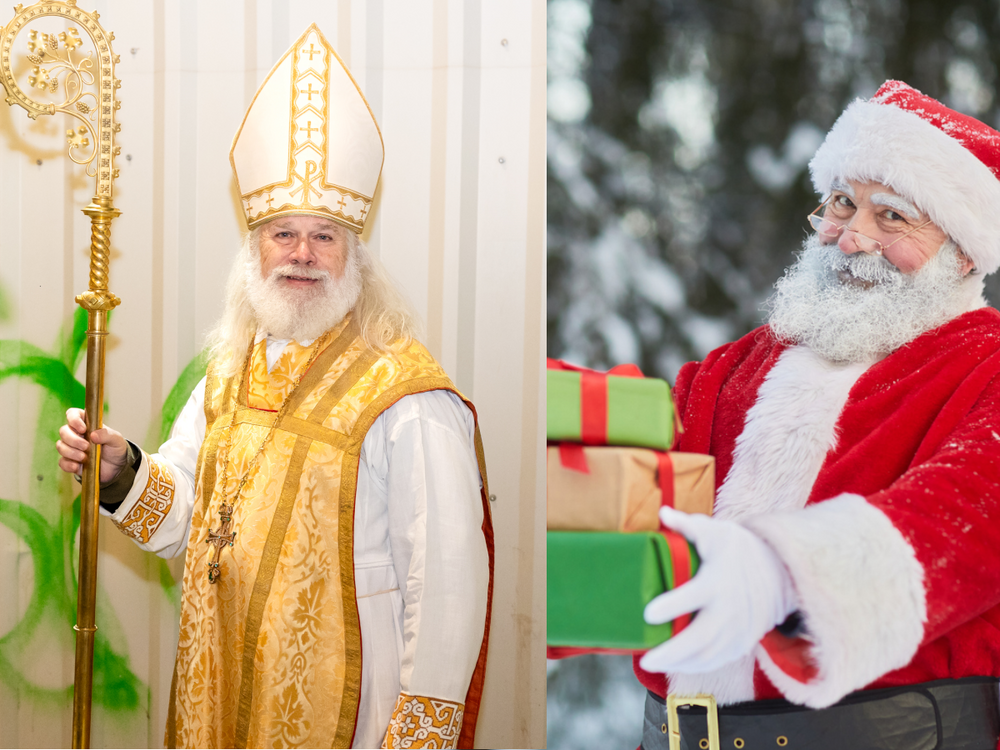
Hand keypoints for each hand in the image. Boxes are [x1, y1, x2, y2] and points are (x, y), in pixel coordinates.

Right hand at [56, 407, 128, 483]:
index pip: (73, 414)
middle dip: (73, 439)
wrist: (116, 466)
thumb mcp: (116, 439)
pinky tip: (77, 466)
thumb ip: (106, 434)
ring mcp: (71, 448)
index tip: (83, 429)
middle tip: (86, 446)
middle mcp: (76, 434)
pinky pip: (62, 462)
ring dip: (71, 452)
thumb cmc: (114, 448)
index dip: (74, 419)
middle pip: (63, 431)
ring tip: (84, 457)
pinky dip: (68, 464)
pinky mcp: (70, 461)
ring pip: (61, 446)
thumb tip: (93, 435)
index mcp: (86, 424)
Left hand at [639, 506, 797, 674]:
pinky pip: (718, 661)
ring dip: (679, 664)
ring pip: (708, 656)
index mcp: (718, 581)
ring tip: (653, 663)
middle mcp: (728, 610)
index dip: (672, 606)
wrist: (779, 572)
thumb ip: (687, 525)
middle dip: (672, 652)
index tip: (648, 613)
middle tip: (645, 660)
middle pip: (700, 638)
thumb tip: (663, 512)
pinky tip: (674, 666)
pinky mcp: (742, 642)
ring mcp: (737, 630)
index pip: (693, 596)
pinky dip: (695, 667)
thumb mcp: (716, 531)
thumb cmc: (739, 549)